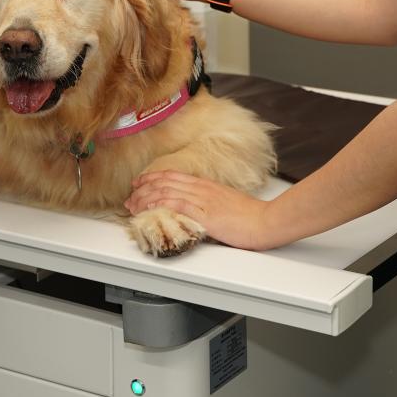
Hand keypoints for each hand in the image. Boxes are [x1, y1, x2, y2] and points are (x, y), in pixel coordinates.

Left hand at [125, 170, 279, 250]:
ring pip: (167, 192)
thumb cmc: (251, 215)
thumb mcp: (226, 203)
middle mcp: (202, 189)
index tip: (139, 184)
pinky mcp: (205, 214)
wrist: (266, 221)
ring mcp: (203, 200)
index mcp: (207, 185)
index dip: (153, 179)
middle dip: (143, 189)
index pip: (173, 176)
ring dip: (146, 198)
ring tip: (133, 205)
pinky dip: (160, 204)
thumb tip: (196, 208)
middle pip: (165, 182)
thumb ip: (209, 202)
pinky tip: (149, 208)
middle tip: (130, 197)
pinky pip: (177, 205)